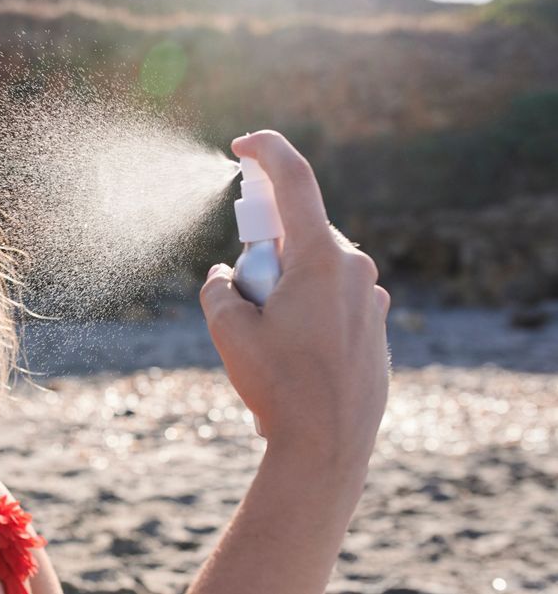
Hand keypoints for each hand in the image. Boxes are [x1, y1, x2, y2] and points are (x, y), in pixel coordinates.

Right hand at [199, 130, 390, 466]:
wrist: (328, 448)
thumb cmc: (279, 387)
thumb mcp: (229, 331)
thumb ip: (218, 288)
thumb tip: (226, 275)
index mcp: (320, 258)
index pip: (296, 180)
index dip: (266, 151)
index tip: (242, 145)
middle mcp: (355, 269)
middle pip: (298, 234)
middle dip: (263, 252)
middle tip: (243, 295)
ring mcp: (372, 299)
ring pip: (315, 270)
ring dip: (285, 286)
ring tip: (270, 341)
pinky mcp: (376, 327)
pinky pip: (333, 300)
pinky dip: (306, 310)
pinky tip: (295, 356)